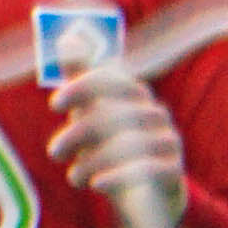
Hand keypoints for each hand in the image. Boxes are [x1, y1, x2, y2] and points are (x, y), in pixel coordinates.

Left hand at [46, 56, 184, 227]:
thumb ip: (82, 78)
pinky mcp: (174, 171)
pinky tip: (97, 185)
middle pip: (118, 115)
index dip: (84, 86)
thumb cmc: (113, 142)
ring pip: (132, 144)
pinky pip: (152, 170)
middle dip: (80, 133)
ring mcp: (168, 142)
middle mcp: (155, 113)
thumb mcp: (95, 110)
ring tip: (73, 177)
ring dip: (95, 161)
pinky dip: (121, 177)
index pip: (113, 80)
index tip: (54, 103)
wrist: (148, 189)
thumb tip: (67, 37)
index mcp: (135, 95)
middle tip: (54, 152)